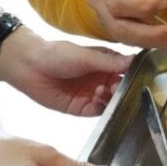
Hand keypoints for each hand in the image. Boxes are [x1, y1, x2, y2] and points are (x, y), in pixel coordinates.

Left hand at [0, 29, 131, 115]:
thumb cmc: (58, 55)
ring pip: (111, 101)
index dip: (133, 75)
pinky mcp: (80, 108)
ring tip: (103, 91)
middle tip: (117, 87)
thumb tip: (137, 60)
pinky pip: (96, 111)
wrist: (29, 67)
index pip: (127, 71)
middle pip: (121, 89)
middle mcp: (102, 79)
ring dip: (111, 98)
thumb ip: (111, 62)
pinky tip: (97, 100)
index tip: (137, 78)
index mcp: (106, 63)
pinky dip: (100, 108)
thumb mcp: (87, 56)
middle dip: (122, 89)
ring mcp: (92, 94)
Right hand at [88, 0, 166, 47]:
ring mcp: (108, 24)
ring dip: (162, 42)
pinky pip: (140, 42)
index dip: (140, 7)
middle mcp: (100, 7)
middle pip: (121, 29)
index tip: (166, 2)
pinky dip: (163, 43)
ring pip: (131, 40)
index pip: (117, 3)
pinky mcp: (122, 35)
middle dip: (152, 34)